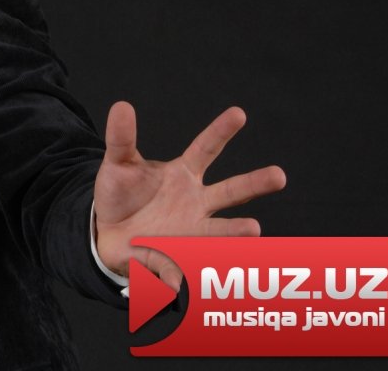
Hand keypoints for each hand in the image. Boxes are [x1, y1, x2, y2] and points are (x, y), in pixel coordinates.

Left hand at [93, 101, 285, 290]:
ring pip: (219, 231)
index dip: (221, 131)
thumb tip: (122, 106)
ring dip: (235, 232)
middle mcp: (196, 201)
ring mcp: (192, 230)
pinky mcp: (178, 256)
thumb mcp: (117, 164)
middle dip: (255, 183)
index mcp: (183, 173)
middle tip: (279, 176)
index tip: (239, 113)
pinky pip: (182, 265)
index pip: (206, 148)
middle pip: (231, 190)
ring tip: (254, 229)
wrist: (107, 232)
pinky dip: (179, 274)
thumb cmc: (120, 193)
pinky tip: (179, 281)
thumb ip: (121, 138)